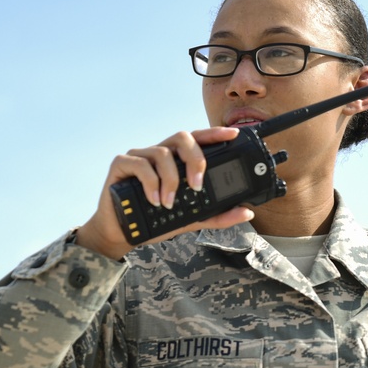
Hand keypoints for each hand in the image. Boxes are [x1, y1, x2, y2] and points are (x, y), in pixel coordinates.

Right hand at [76, 126, 253, 259]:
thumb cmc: (156, 219)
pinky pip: (140, 164)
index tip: (233, 135)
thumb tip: (246, 211)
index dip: (215, 133)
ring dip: (170, 180)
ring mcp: (140, 156)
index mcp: (177, 160)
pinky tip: (154, 200)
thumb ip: (217, 215)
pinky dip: (150, 183)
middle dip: (194, 158)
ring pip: (162, 152)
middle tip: (197, 185)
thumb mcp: (192, 218)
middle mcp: (159, 153)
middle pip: (182, 137)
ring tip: (169, 203)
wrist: (124, 233)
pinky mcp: (121, 163)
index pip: (198, 139)